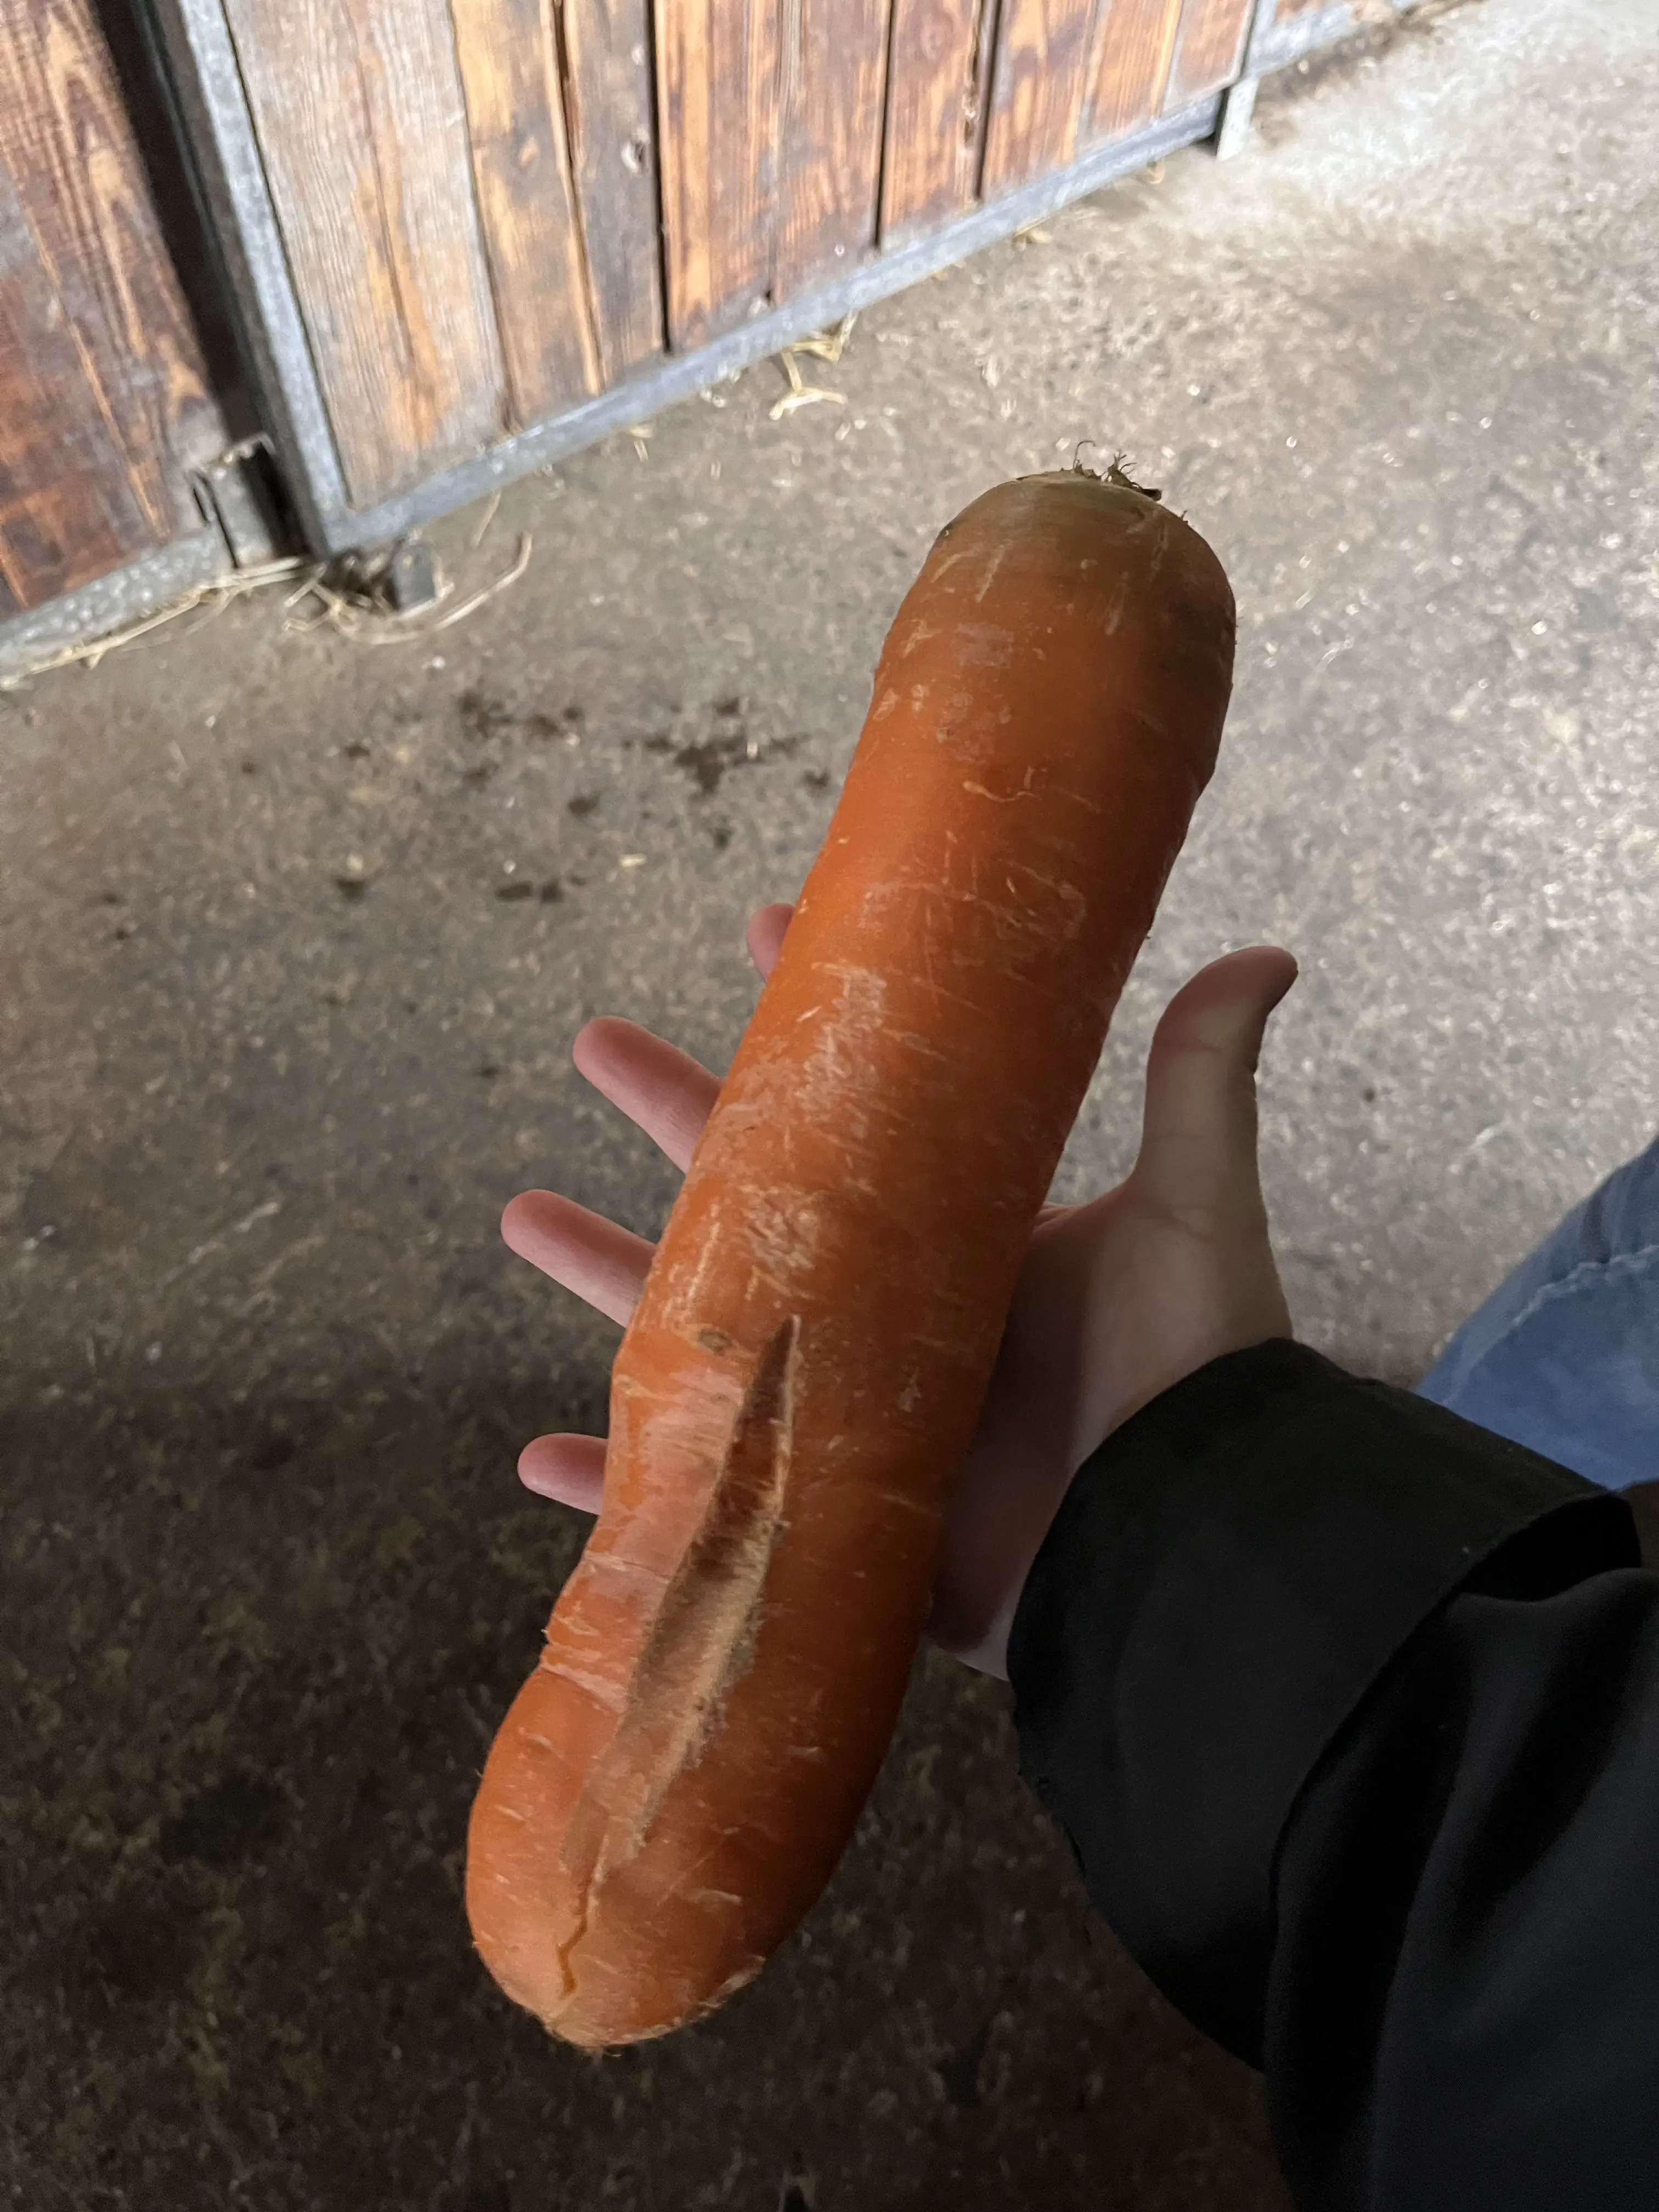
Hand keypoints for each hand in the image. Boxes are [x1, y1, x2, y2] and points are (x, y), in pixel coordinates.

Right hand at [503, 906, 1296, 1676]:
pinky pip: (697, 1498)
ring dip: (605, 1273)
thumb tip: (1267, 953)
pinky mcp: (826, 1513)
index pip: (867, 1106)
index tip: (757, 930)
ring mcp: (847, 1412)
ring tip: (520, 1215)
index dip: (810, 1021)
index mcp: (962, 1237)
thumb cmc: (1186, 1382)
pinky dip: (615, 1485)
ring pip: (698, 1328)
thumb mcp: (1191, 1215)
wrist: (1180, 1551)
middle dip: (670, 1115)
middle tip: (593, 1043)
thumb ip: (1201, 1086)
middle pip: (752, 1195)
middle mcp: (893, 1313)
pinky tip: (536, 1458)